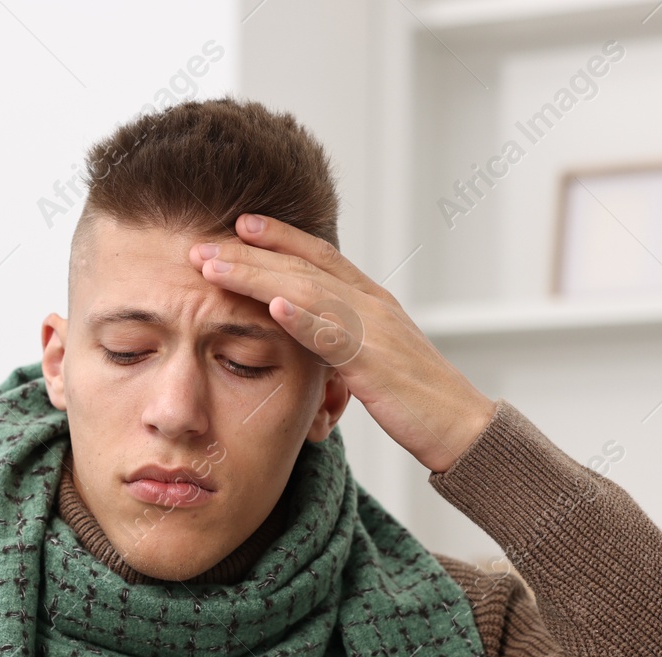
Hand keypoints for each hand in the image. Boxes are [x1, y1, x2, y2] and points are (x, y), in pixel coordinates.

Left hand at [187, 214, 496, 473]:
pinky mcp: (376, 363)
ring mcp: (375, 329)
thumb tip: (304, 332)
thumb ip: (338, 338)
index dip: (278, 237)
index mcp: (370, 300)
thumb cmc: (416, 398)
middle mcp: (371, 304)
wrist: (461, 427)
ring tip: (215, 267)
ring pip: (308, 291)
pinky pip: (336, 336)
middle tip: (199, 244)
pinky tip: (274, 306)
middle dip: (249, 252)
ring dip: (258, 276)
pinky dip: (304, 319)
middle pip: (302, 266)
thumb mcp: (370, 358)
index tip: (238, 225)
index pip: (318, 256)